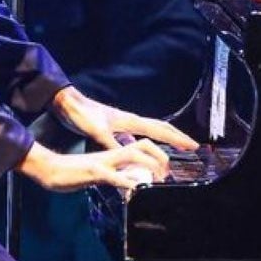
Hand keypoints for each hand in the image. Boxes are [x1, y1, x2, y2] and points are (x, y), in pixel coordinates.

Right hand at [18, 141, 168, 194]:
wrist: (49, 168)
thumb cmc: (73, 172)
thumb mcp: (100, 174)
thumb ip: (117, 176)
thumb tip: (133, 183)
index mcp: (113, 154)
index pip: (141, 146)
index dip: (158, 154)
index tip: (166, 169)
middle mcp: (111, 154)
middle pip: (143, 145)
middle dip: (160, 156)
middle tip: (168, 174)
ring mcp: (103, 162)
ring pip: (132, 156)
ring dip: (150, 166)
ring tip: (159, 180)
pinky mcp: (94, 172)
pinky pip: (114, 176)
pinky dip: (128, 182)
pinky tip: (137, 190)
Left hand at [49, 87, 198, 160]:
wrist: (68, 104)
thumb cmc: (82, 115)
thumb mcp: (97, 132)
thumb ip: (113, 145)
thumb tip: (128, 156)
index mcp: (130, 121)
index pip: (160, 130)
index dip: (177, 139)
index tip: (192, 145)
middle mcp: (130, 121)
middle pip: (160, 129)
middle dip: (177, 137)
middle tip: (192, 146)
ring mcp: (123, 125)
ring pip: (150, 132)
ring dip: (163, 140)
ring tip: (174, 149)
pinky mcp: (115, 129)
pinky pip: (137, 137)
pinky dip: (146, 144)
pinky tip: (144, 152)